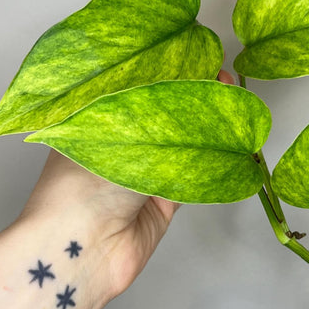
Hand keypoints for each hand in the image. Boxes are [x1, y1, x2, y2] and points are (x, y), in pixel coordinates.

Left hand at [19, 71, 234, 300]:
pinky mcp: (162, 202)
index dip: (161, 72)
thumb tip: (186, 87)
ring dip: (206, 124)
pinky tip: (230, 136)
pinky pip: (193, 174)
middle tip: (218, 74)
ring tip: (230, 97)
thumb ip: (153, 113)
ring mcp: (140, 175)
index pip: (130, 89)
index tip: (189, 57)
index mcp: (91, 124)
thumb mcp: (115, 134)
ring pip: (181, 143)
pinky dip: (212, 157)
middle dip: (188, 95)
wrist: (80, 251)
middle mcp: (115, 148)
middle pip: (159, 115)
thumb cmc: (78, 188)